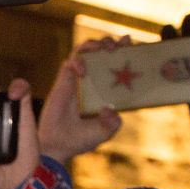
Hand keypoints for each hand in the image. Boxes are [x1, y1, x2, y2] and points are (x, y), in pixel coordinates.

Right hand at [39, 39, 124, 162]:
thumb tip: (110, 109)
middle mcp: (93, 80)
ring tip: (102, 49)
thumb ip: (113, 123)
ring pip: (86, 50)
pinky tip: (83, 72)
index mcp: (106, 89)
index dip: (126, 51)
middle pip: (103, 51)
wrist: (58, 145)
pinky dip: (78, 61)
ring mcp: (78, 79)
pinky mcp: (64, 80)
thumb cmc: (81, 139)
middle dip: (111, 42)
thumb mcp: (105, 132)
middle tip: (118, 46)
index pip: (118, 63)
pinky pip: (70, 61)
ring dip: (94, 43)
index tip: (131, 44)